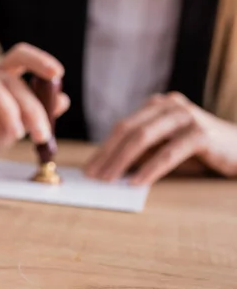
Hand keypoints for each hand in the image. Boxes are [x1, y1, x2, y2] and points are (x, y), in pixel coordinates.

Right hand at [0, 42, 69, 162]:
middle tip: (42, 134)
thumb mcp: (18, 125)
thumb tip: (63, 101)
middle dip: (31, 107)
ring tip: (17, 134)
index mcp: (0, 73)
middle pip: (10, 80)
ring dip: (9, 111)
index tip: (57, 73)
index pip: (19, 55)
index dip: (39, 60)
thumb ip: (38, 113)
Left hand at [85, 92, 236, 184]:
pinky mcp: (201, 133)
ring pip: (143, 138)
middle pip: (128, 130)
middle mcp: (170, 105)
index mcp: (157, 106)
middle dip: (107, 155)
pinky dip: (149, 169)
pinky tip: (136, 183)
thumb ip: (141, 154)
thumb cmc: (199, 152)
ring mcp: (186, 116)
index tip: (87, 169)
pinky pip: (168, 153)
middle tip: (92, 177)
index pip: (122, 127)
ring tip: (108, 181)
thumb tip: (106, 170)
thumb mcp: (165, 149)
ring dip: (121, 162)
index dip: (103, 149)